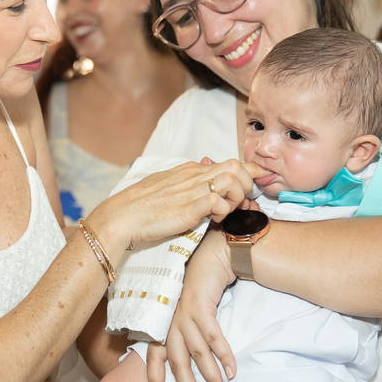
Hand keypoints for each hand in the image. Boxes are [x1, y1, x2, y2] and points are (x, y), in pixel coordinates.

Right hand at [93, 159, 261, 252]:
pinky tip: (214, 219)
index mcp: (191, 169)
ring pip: (232, 181)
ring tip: (225, 212)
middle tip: (240, 202)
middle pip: (237, 167)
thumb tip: (205, 166)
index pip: (230, 162)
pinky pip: (216, 201)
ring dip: (236, 198)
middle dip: (247, 184)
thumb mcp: (168, 183)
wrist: (123, 215)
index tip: (258, 180)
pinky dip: (222, 210)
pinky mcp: (188, 208)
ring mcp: (192, 191)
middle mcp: (194, 176)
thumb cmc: (143, 204)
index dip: (249, 170)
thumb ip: (189, 177)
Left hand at [153, 230, 237, 381]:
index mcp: (164, 321)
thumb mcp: (190, 308)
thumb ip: (187, 330)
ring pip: (196, 353)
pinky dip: (223, 354)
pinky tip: (232, 370)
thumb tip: (191, 357)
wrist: (214, 250)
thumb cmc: (204, 282)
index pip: (154, 356)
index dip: (154, 380)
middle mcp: (169, 319)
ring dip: (210, 378)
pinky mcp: (200, 304)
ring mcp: (183, 312)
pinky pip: (213, 336)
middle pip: (175, 362)